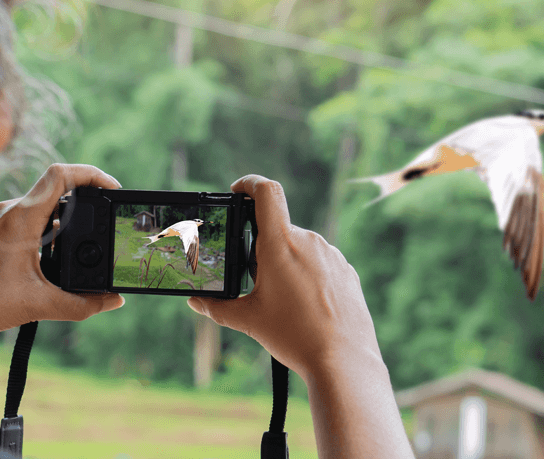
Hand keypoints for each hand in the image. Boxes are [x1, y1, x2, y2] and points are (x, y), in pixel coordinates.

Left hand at [0, 164, 124, 338]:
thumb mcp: (37, 305)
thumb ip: (80, 305)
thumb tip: (113, 301)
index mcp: (22, 217)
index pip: (61, 174)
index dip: (92, 174)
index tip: (113, 190)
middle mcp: (10, 210)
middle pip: (58, 190)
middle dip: (87, 204)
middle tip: (106, 222)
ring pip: (43, 207)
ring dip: (67, 221)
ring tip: (83, 248)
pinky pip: (29, 220)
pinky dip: (49, 234)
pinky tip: (52, 261)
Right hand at [187, 175, 380, 380]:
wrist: (343, 361)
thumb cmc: (294, 336)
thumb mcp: (249, 320)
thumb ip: (217, 308)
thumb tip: (196, 302)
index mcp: (281, 245)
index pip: (266, 192)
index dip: (249, 183)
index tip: (238, 190)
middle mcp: (309, 241)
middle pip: (279, 230)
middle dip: (263, 249)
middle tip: (256, 280)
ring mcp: (331, 255)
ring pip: (300, 249)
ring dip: (287, 264)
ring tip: (284, 302)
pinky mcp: (346, 271)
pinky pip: (321, 263)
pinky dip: (308, 276)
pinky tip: (305, 306)